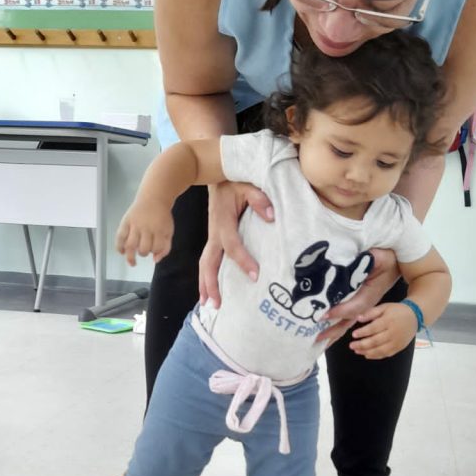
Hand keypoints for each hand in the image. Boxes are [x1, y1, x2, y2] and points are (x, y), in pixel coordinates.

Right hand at [115, 198, 173, 265]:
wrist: (154, 198)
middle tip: (143, 252)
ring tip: (132, 261)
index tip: (155, 250)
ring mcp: (135, 225)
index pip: (157, 248)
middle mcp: (146, 228)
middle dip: (144, 253)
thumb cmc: (162, 216)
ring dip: (130, 256)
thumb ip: (166, 247)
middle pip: (143, 249)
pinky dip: (119, 246)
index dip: (156, 252)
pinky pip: (120, 236)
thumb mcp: (169, 231)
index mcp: (159, 230)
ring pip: (130, 245)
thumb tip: (155, 260)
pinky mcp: (126, 221)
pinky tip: (121, 252)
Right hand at [199, 181, 273, 307]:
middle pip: (208, 262)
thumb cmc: (233, 179)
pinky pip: (208, 259)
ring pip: (204, 264)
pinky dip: (207, 276)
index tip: (255, 275)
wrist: (213, 171)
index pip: (232, 246)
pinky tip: (210, 290)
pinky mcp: (214, 237)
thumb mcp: (247, 183)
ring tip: (208, 305)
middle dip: (211, 284)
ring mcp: (212, 236)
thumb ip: (258, 198)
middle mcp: (214, 232)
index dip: (243, 260)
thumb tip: (271, 216)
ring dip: (205, 284)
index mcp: (223, 221)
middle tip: (217, 304)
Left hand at [315, 247, 399, 345]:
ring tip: (319, 341)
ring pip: (348, 322)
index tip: (324, 314)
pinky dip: (338, 327)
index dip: (340, 311)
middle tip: (316, 336)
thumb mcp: (378, 258)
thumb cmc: (385, 259)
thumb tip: (355, 262)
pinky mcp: (360, 305)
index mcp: (371, 293)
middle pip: (350, 320)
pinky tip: (328, 336)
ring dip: (334, 332)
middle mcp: (367, 303)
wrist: (396, 263)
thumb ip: (368, 261)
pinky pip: (349, 319)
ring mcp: (364, 306)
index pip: (356, 306)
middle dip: (333, 330)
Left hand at [349, 302, 417, 358]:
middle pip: (376, 341)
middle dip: (362, 344)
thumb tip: (358, 318)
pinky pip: (386, 354)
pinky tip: (367, 355)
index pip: (374, 328)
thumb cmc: (397, 311)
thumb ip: (371, 312)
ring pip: (380, 350)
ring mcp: (397, 342)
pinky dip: (376, 356)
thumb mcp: (384, 307)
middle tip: (352, 346)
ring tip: (357, 351)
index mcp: (389, 321)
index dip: (363, 332)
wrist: (414, 316)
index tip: (353, 335)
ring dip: (367, 352)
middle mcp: (393, 333)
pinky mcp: (399, 348)